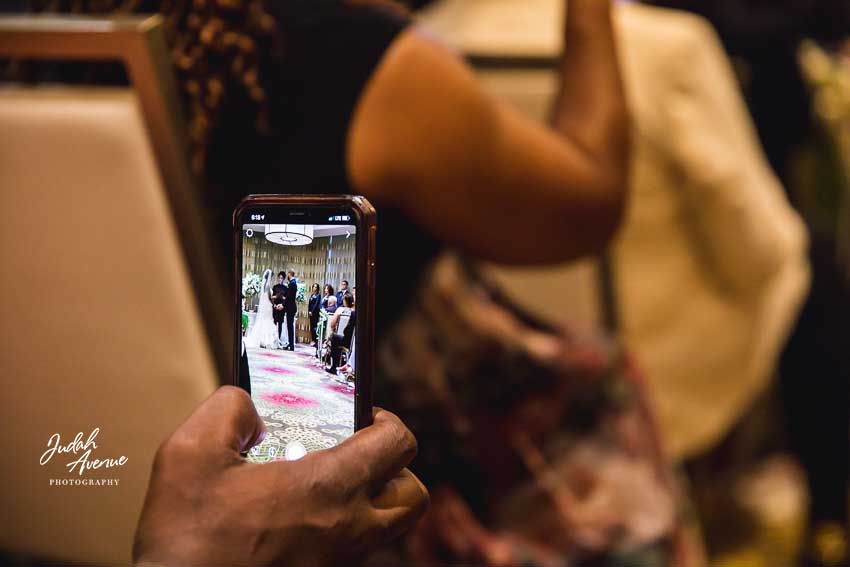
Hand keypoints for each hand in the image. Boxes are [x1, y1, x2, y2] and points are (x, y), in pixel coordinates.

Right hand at [133, 387, 428, 565]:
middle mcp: (347, 530)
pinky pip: (355, 550)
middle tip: (355, 453)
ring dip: (373, 500)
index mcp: (328, 488)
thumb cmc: (187, 540)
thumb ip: (228, 410)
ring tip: (325, 486)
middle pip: (413, 495)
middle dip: (394, 467)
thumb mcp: (190, 453)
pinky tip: (295, 518)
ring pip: (389, 527)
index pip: (399, 444)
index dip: (386, 420)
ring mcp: (338, 562)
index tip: (360, 416)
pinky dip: (342, 528)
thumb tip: (249, 406)